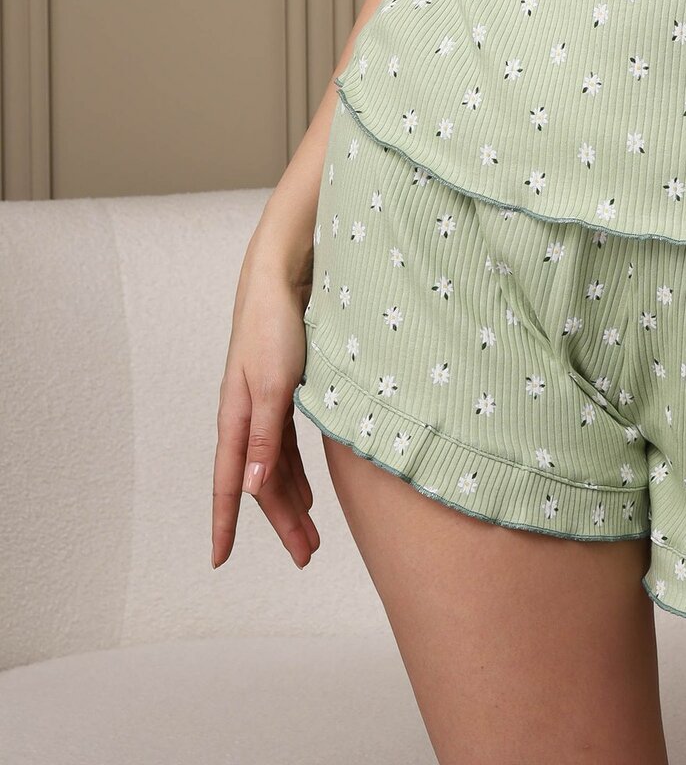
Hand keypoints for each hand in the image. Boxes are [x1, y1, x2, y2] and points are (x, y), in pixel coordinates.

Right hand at [211, 259, 320, 570]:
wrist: (281, 279)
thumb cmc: (274, 327)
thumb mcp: (274, 386)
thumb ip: (263, 438)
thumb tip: (251, 490)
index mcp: (236, 419)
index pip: (229, 484)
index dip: (225, 524)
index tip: (219, 561)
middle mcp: (246, 418)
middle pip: (260, 483)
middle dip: (281, 523)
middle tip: (305, 556)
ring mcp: (264, 406)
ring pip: (276, 468)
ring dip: (293, 501)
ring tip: (311, 536)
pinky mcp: (283, 393)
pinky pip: (287, 446)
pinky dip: (297, 472)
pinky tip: (309, 491)